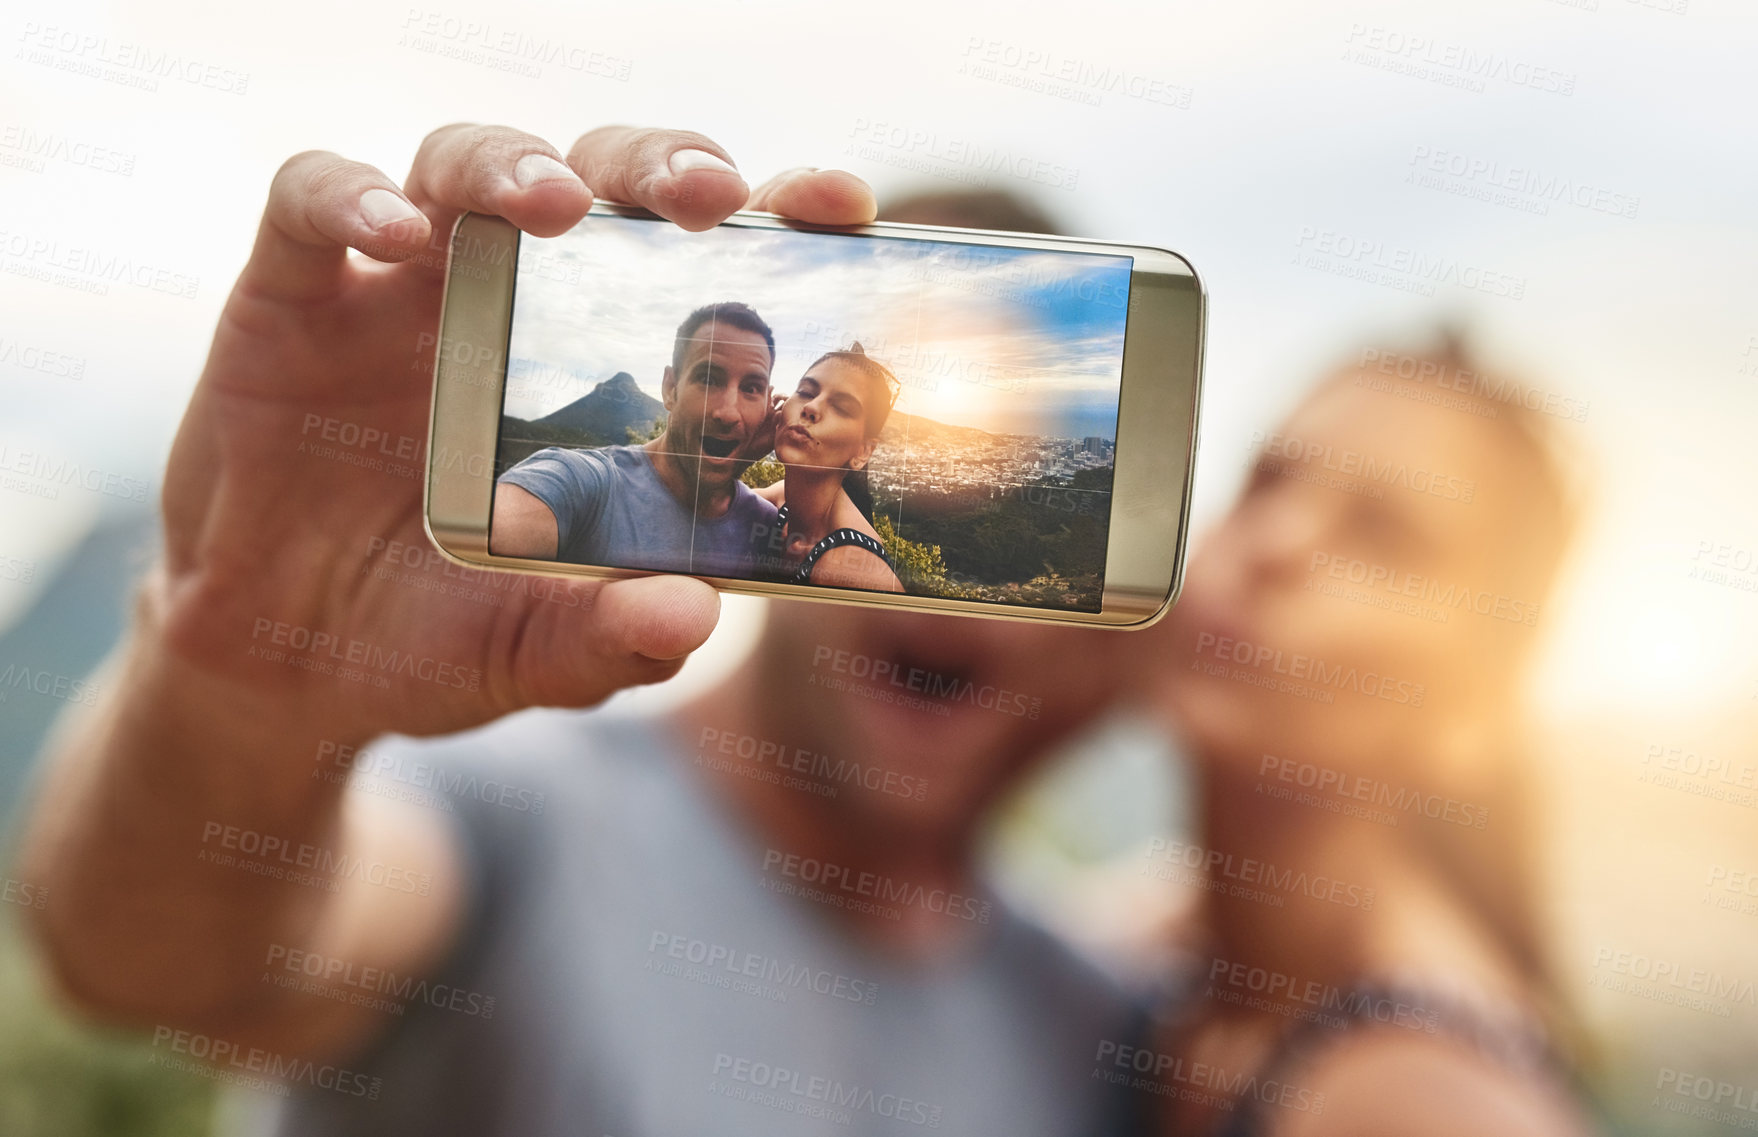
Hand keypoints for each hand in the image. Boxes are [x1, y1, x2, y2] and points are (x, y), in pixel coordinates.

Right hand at [159, 124, 876, 740]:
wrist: (289, 672)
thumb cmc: (437, 639)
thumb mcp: (536, 655)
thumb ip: (612, 641)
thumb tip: (694, 618)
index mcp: (594, 366)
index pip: (693, 260)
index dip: (767, 214)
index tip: (838, 205)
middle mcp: (511, 306)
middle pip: (593, 178)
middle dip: (656, 164)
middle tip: (703, 196)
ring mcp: (398, 295)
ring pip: (462, 163)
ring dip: (513, 164)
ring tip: (551, 205)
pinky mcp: (289, 302)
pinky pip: (309, 204)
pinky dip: (349, 197)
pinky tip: (391, 233)